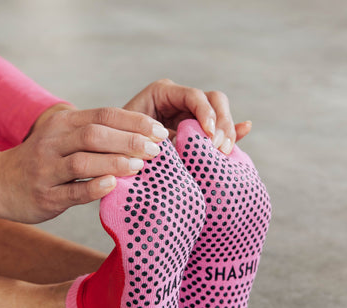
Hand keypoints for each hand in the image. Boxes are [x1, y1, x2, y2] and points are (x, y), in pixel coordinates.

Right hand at [0, 107, 169, 222]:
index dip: (134, 122)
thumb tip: (141, 137)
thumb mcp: (62, 138)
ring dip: (115, 162)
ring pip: (83, 161)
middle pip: (95, 134)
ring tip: (140, 166)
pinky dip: (94, 187)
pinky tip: (113, 185)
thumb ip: (93, 135)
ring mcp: (47, 170)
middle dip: (130, 140)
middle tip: (156, 149)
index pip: (104, 115)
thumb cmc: (42, 161)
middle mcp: (53, 142)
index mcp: (62, 124)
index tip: (159, 131)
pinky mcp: (45, 196)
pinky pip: (72, 191)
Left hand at [124, 79, 251, 154]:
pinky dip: (233, 130)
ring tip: (224, 152)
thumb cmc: (122, 146)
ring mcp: (191, 115)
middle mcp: (179, 100)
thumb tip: (179, 141)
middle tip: (219, 149)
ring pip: (220, 113)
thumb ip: (162, 139)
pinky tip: (246, 128)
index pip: (194, 96)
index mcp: (163, 93)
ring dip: (227, 131)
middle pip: (213, 101)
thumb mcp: (139, 140)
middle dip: (221, 123)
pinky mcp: (199, 132)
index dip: (206, 113)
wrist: (117, 160)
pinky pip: (220, 128)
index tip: (209, 137)